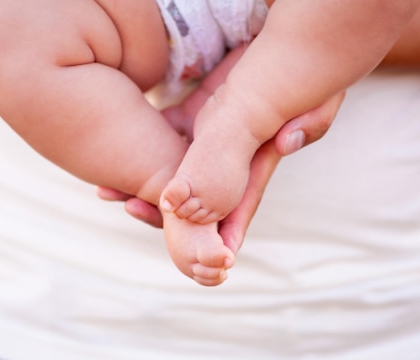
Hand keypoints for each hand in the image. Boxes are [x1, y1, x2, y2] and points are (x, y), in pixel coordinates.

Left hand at [96, 91, 345, 235]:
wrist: (287, 41)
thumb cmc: (306, 70)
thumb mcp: (309, 101)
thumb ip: (300, 126)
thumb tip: (279, 148)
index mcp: (256, 164)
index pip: (236, 210)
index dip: (218, 237)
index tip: (194, 259)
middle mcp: (231, 160)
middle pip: (197, 201)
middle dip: (165, 213)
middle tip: (132, 207)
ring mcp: (211, 140)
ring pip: (175, 175)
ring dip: (145, 184)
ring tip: (109, 190)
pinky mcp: (196, 116)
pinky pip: (166, 138)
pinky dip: (143, 147)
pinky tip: (117, 152)